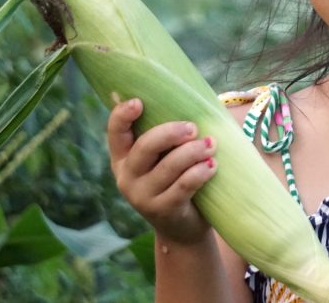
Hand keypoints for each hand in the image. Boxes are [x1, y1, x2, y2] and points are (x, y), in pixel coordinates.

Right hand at [107, 98, 217, 244]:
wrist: (183, 228)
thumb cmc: (176, 178)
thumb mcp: (165, 157)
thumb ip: (169, 135)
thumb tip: (196, 100)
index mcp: (124, 157)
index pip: (115, 133)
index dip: (122, 115)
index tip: (139, 102)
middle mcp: (127, 176)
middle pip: (145, 147)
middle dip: (170, 133)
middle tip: (193, 128)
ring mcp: (142, 196)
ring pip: (168, 167)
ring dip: (192, 152)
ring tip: (211, 145)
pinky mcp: (163, 210)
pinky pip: (183, 186)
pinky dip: (199, 173)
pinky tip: (212, 165)